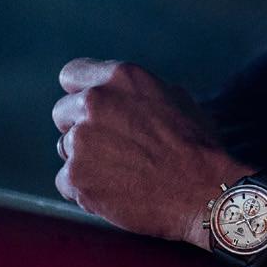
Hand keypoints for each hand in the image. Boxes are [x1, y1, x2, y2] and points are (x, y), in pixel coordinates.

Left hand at [52, 59, 245, 247]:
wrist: (204, 192)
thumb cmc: (199, 148)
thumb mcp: (178, 101)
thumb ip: (140, 93)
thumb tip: (123, 96)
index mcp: (121, 79)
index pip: (72, 74)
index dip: (81, 93)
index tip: (91, 109)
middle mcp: (94, 103)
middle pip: (63, 113)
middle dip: (81, 128)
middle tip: (112, 148)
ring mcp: (80, 141)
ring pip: (65, 149)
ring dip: (85, 160)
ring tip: (122, 173)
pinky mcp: (75, 176)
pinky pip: (66, 182)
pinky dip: (85, 189)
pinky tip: (115, 192)